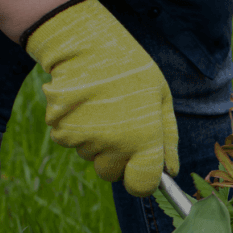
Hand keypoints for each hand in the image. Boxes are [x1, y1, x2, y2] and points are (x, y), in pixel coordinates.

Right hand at [23, 0, 177, 196]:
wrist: (86, 46)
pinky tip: (84, 106)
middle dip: (118, 159)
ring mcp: (85, 141)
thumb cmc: (131, 70)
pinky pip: (73, 144)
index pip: (142, 186)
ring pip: (92, 158)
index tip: (142, 168)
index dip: (143, 181)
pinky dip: (77, 130)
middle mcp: (114, 147)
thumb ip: (168, 139)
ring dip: (97, 142)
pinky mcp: (61, 133)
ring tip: (102, 108)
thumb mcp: (161, 99)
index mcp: (143, 140)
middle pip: (113, 174)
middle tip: (121, 126)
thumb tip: (171, 171)